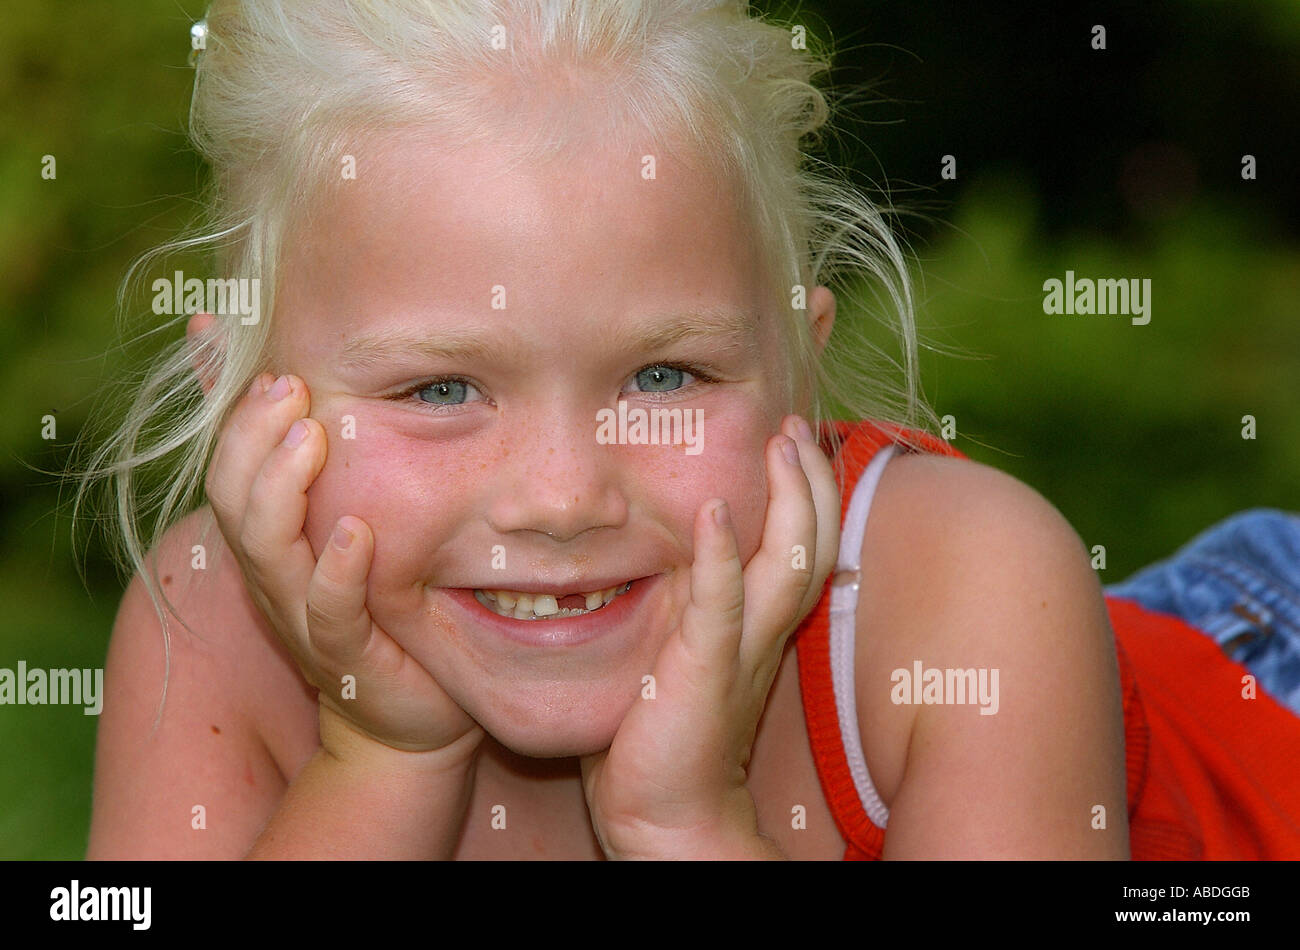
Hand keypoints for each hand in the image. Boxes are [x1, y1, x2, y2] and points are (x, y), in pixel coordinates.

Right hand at [204, 372, 484, 761]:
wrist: (409, 708)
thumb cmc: (377, 602)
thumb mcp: (344, 520)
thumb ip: (316, 462)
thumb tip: (285, 390)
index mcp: (271, 539)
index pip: (229, 468)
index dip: (240, 418)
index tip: (275, 368)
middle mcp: (274, 576)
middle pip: (233, 500)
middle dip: (253, 437)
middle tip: (289, 386)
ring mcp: (304, 617)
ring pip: (266, 552)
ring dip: (282, 488)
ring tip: (311, 435)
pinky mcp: (346, 657)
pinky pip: (329, 612)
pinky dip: (337, 570)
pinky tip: (357, 531)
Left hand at [579, 415, 840, 858]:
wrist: (666, 812)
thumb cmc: (665, 731)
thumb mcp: (687, 652)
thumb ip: (695, 605)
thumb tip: (678, 554)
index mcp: (763, 629)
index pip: (804, 550)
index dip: (808, 494)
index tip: (792, 442)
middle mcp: (765, 635)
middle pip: (813, 546)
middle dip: (811, 481)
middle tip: (794, 426)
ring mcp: (740, 651)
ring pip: (787, 566)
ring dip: (788, 500)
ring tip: (780, 444)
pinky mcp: (704, 670)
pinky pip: (721, 605)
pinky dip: (721, 556)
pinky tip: (716, 511)